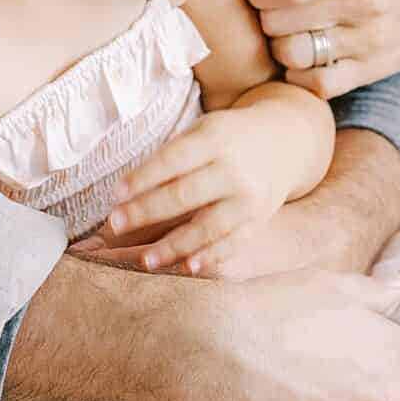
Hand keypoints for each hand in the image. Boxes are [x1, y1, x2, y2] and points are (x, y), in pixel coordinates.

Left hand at [99, 108, 296, 275]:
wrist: (284, 143)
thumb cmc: (226, 139)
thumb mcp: (202, 132)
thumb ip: (171, 159)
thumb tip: (129, 193)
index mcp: (214, 139)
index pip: (173, 160)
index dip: (143, 178)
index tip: (116, 194)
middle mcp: (233, 170)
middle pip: (186, 194)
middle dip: (148, 211)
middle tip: (115, 224)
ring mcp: (247, 199)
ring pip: (208, 226)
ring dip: (175, 245)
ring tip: (145, 260)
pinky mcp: (257, 221)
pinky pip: (232, 243)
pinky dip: (210, 257)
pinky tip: (187, 267)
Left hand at [247, 0, 399, 94]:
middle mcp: (359, 3)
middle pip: (280, 23)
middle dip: (264, 17)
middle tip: (271, 11)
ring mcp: (366, 40)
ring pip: (293, 56)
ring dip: (279, 47)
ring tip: (287, 34)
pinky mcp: (370, 70)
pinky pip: (318, 84)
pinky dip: (301, 75)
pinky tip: (305, 59)